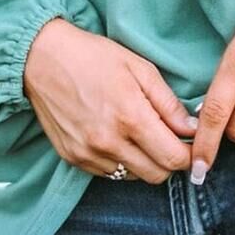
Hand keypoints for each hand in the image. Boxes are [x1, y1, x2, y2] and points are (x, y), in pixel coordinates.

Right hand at [23, 19, 199, 182]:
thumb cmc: (93, 57)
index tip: (188, 143)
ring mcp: (88, 153)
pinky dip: (120, 161)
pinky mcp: (73, 158)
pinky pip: (109, 174)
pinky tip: (115, 137)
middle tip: (166, 139)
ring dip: (143, 162)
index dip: (188, 154)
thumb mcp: (140, 69)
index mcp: (131, 117)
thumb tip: (192, 129)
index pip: (174, 159)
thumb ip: (168, 104)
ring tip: (137, 134)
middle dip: (168, 160)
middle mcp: (109, 142)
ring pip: (133, 177)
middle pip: (157, 175)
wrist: (42, 58)